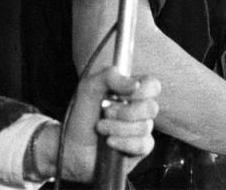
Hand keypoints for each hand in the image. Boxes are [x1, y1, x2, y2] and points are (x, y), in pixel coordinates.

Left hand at [57, 66, 160, 182]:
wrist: (73, 146)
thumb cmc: (82, 115)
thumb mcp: (89, 88)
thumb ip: (109, 76)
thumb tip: (135, 84)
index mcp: (130, 90)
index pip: (152, 85)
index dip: (143, 90)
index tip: (124, 94)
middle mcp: (138, 109)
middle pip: (151, 107)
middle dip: (125, 112)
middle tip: (105, 112)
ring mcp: (140, 129)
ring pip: (145, 127)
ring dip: (118, 128)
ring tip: (100, 128)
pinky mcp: (139, 149)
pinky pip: (143, 145)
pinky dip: (123, 142)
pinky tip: (109, 142)